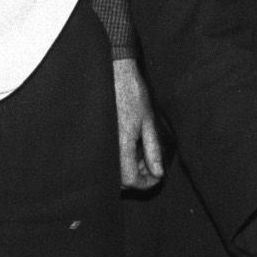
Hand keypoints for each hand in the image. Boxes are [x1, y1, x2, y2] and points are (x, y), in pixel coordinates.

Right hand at [112, 58, 164, 190]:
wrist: (112, 72)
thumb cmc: (132, 93)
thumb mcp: (148, 122)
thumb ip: (153, 150)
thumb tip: (158, 173)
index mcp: (120, 144)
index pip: (130, 180)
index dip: (146, 183)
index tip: (158, 177)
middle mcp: (106, 147)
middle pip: (120, 179)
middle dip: (139, 176)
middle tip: (152, 163)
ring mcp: (100, 142)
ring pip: (114, 170)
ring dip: (130, 167)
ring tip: (143, 151)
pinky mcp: (98, 137)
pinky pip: (109, 157)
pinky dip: (121, 157)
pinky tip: (131, 144)